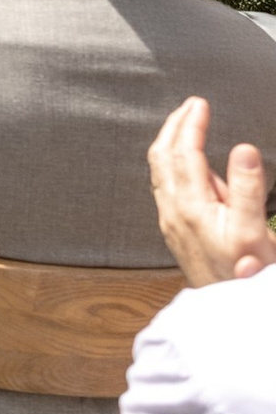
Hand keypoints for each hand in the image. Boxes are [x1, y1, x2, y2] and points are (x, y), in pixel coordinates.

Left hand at [148, 94, 274, 285]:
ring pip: (159, 171)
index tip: (199, 103)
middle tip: (189, 106)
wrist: (231, 310)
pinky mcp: (175, 231)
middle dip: (174, 127)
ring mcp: (171, 222)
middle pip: (162, 157)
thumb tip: (242, 149)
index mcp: (190, 206)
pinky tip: (184, 164)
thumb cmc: (245, 272)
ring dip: (169, 143)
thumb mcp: (254, 229)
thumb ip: (247, 188)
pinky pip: (163, 186)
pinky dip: (170, 163)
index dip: (191, 124)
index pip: (183, 153)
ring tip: (185, 125)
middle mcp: (173, 211)